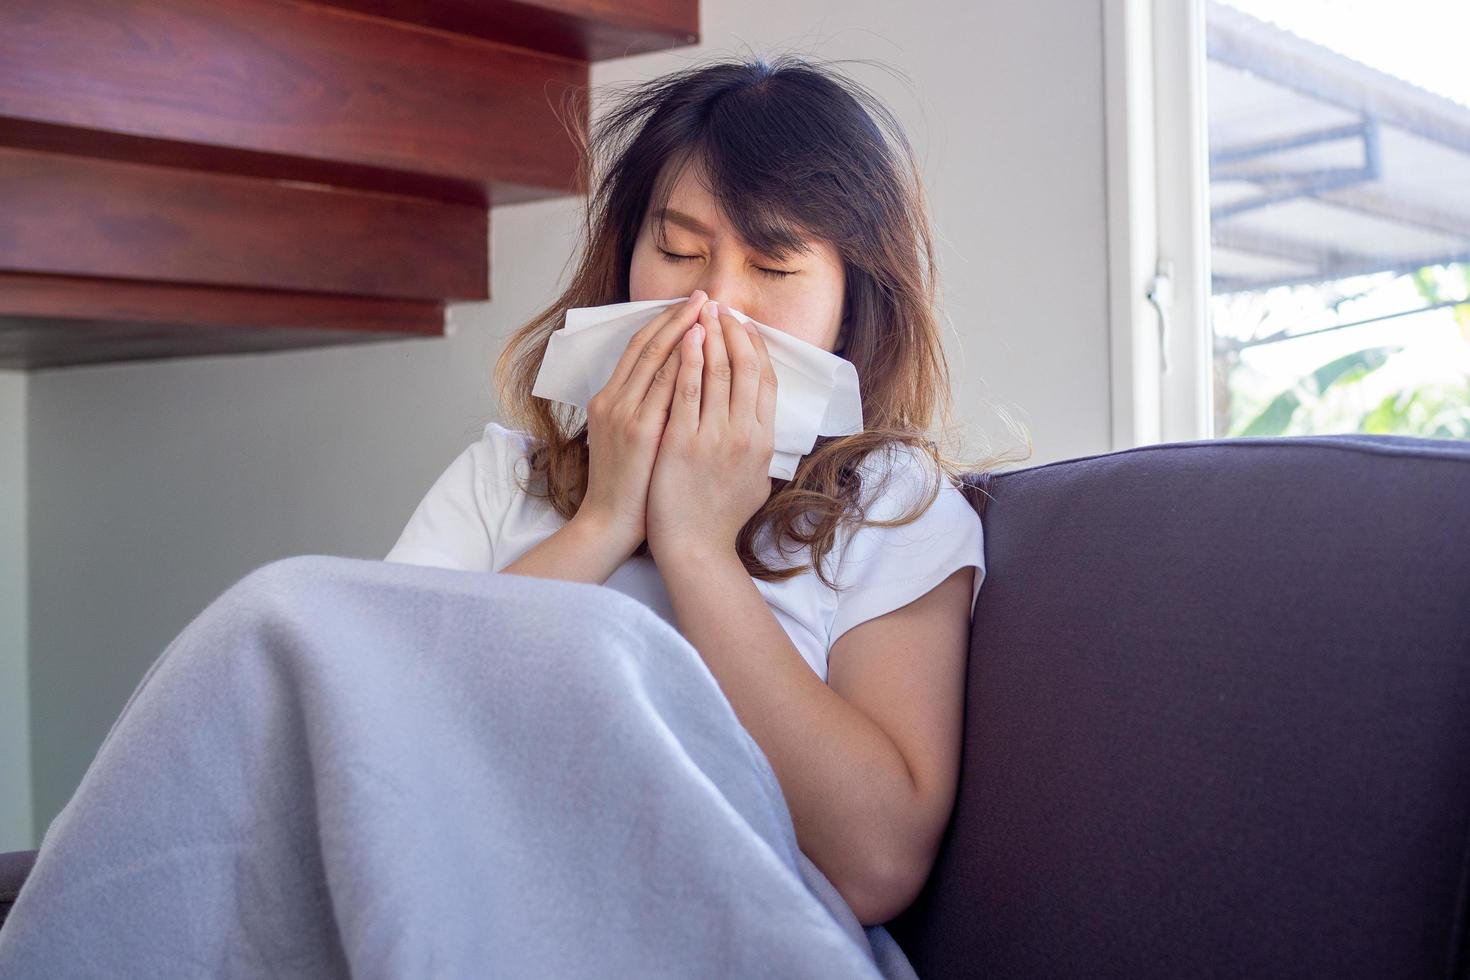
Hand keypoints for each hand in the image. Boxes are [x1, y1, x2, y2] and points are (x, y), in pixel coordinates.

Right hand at [576, 289, 708, 551]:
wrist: (610, 524)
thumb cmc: (629, 486)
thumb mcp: (627, 439)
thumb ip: (644, 410)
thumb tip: (676, 385)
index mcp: (608, 399)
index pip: (638, 348)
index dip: (665, 323)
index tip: (690, 305)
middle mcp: (613, 400)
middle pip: (648, 344)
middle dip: (678, 317)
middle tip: (705, 295)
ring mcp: (624, 414)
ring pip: (657, 359)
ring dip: (685, 330)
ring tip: (709, 310)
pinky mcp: (639, 431)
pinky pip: (667, 388)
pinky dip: (684, 363)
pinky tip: (704, 346)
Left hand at [646, 299, 778, 561]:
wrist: (693, 547)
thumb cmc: (720, 518)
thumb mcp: (756, 482)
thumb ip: (761, 450)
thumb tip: (763, 424)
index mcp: (764, 441)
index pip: (765, 380)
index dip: (755, 348)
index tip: (744, 327)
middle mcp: (744, 434)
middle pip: (743, 368)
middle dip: (732, 331)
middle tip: (722, 307)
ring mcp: (714, 436)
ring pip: (716, 371)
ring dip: (710, 335)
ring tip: (702, 311)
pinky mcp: (683, 441)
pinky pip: (686, 389)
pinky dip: (687, 359)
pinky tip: (684, 337)